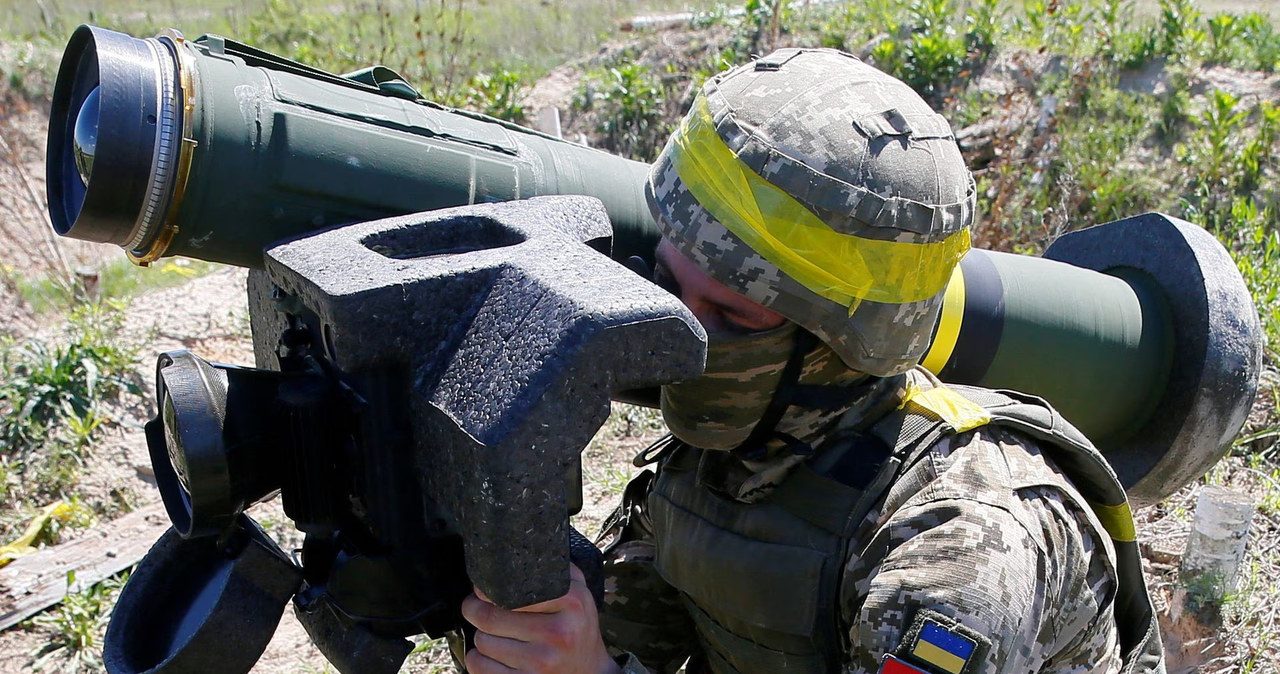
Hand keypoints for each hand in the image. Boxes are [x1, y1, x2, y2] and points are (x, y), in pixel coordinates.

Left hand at [461, 564, 619, 673]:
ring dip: (479, 637)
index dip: (484, 589)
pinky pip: (479, 667)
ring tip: (492, 633)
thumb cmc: (578, 632)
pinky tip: (491, 655)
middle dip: (472, 610)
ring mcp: (541, 662)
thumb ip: (558, 571)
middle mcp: (558, 633)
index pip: (511, 590)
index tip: (481, 589)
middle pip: (489, 617)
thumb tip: (518, 550)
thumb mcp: (580, 596)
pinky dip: (476, 660)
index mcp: (571, 602)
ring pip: (481, 642)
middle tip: (473, 607)